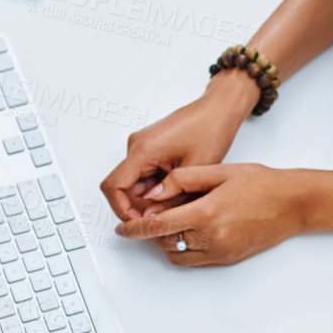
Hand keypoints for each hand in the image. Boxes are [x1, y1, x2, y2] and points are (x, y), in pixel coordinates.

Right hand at [100, 75, 255, 222]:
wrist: (219, 109)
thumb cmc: (211, 130)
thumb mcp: (193, 172)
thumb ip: (170, 200)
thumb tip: (153, 220)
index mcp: (143, 150)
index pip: (113, 187)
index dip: (122, 210)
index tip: (139, 223)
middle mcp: (137, 146)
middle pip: (121, 187)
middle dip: (138, 208)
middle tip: (162, 219)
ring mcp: (142, 147)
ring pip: (133, 183)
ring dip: (148, 199)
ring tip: (175, 203)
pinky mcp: (150, 148)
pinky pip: (143, 175)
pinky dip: (154, 188)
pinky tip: (176, 192)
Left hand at [114, 163, 306, 265]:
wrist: (293, 204)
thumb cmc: (261, 183)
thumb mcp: (219, 171)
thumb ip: (183, 180)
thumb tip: (154, 193)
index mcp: (207, 213)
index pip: (158, 226)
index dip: (134, 228)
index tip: (121, 228)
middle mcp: (212, 237)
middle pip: (164, 241)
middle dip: (148, 233)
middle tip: (143, 219)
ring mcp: (220, 251)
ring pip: (176, 254)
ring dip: (164, 242)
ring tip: (164, 225)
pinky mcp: (227, 259)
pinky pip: (192, 261)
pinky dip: (180, 250)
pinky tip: (183, 233)